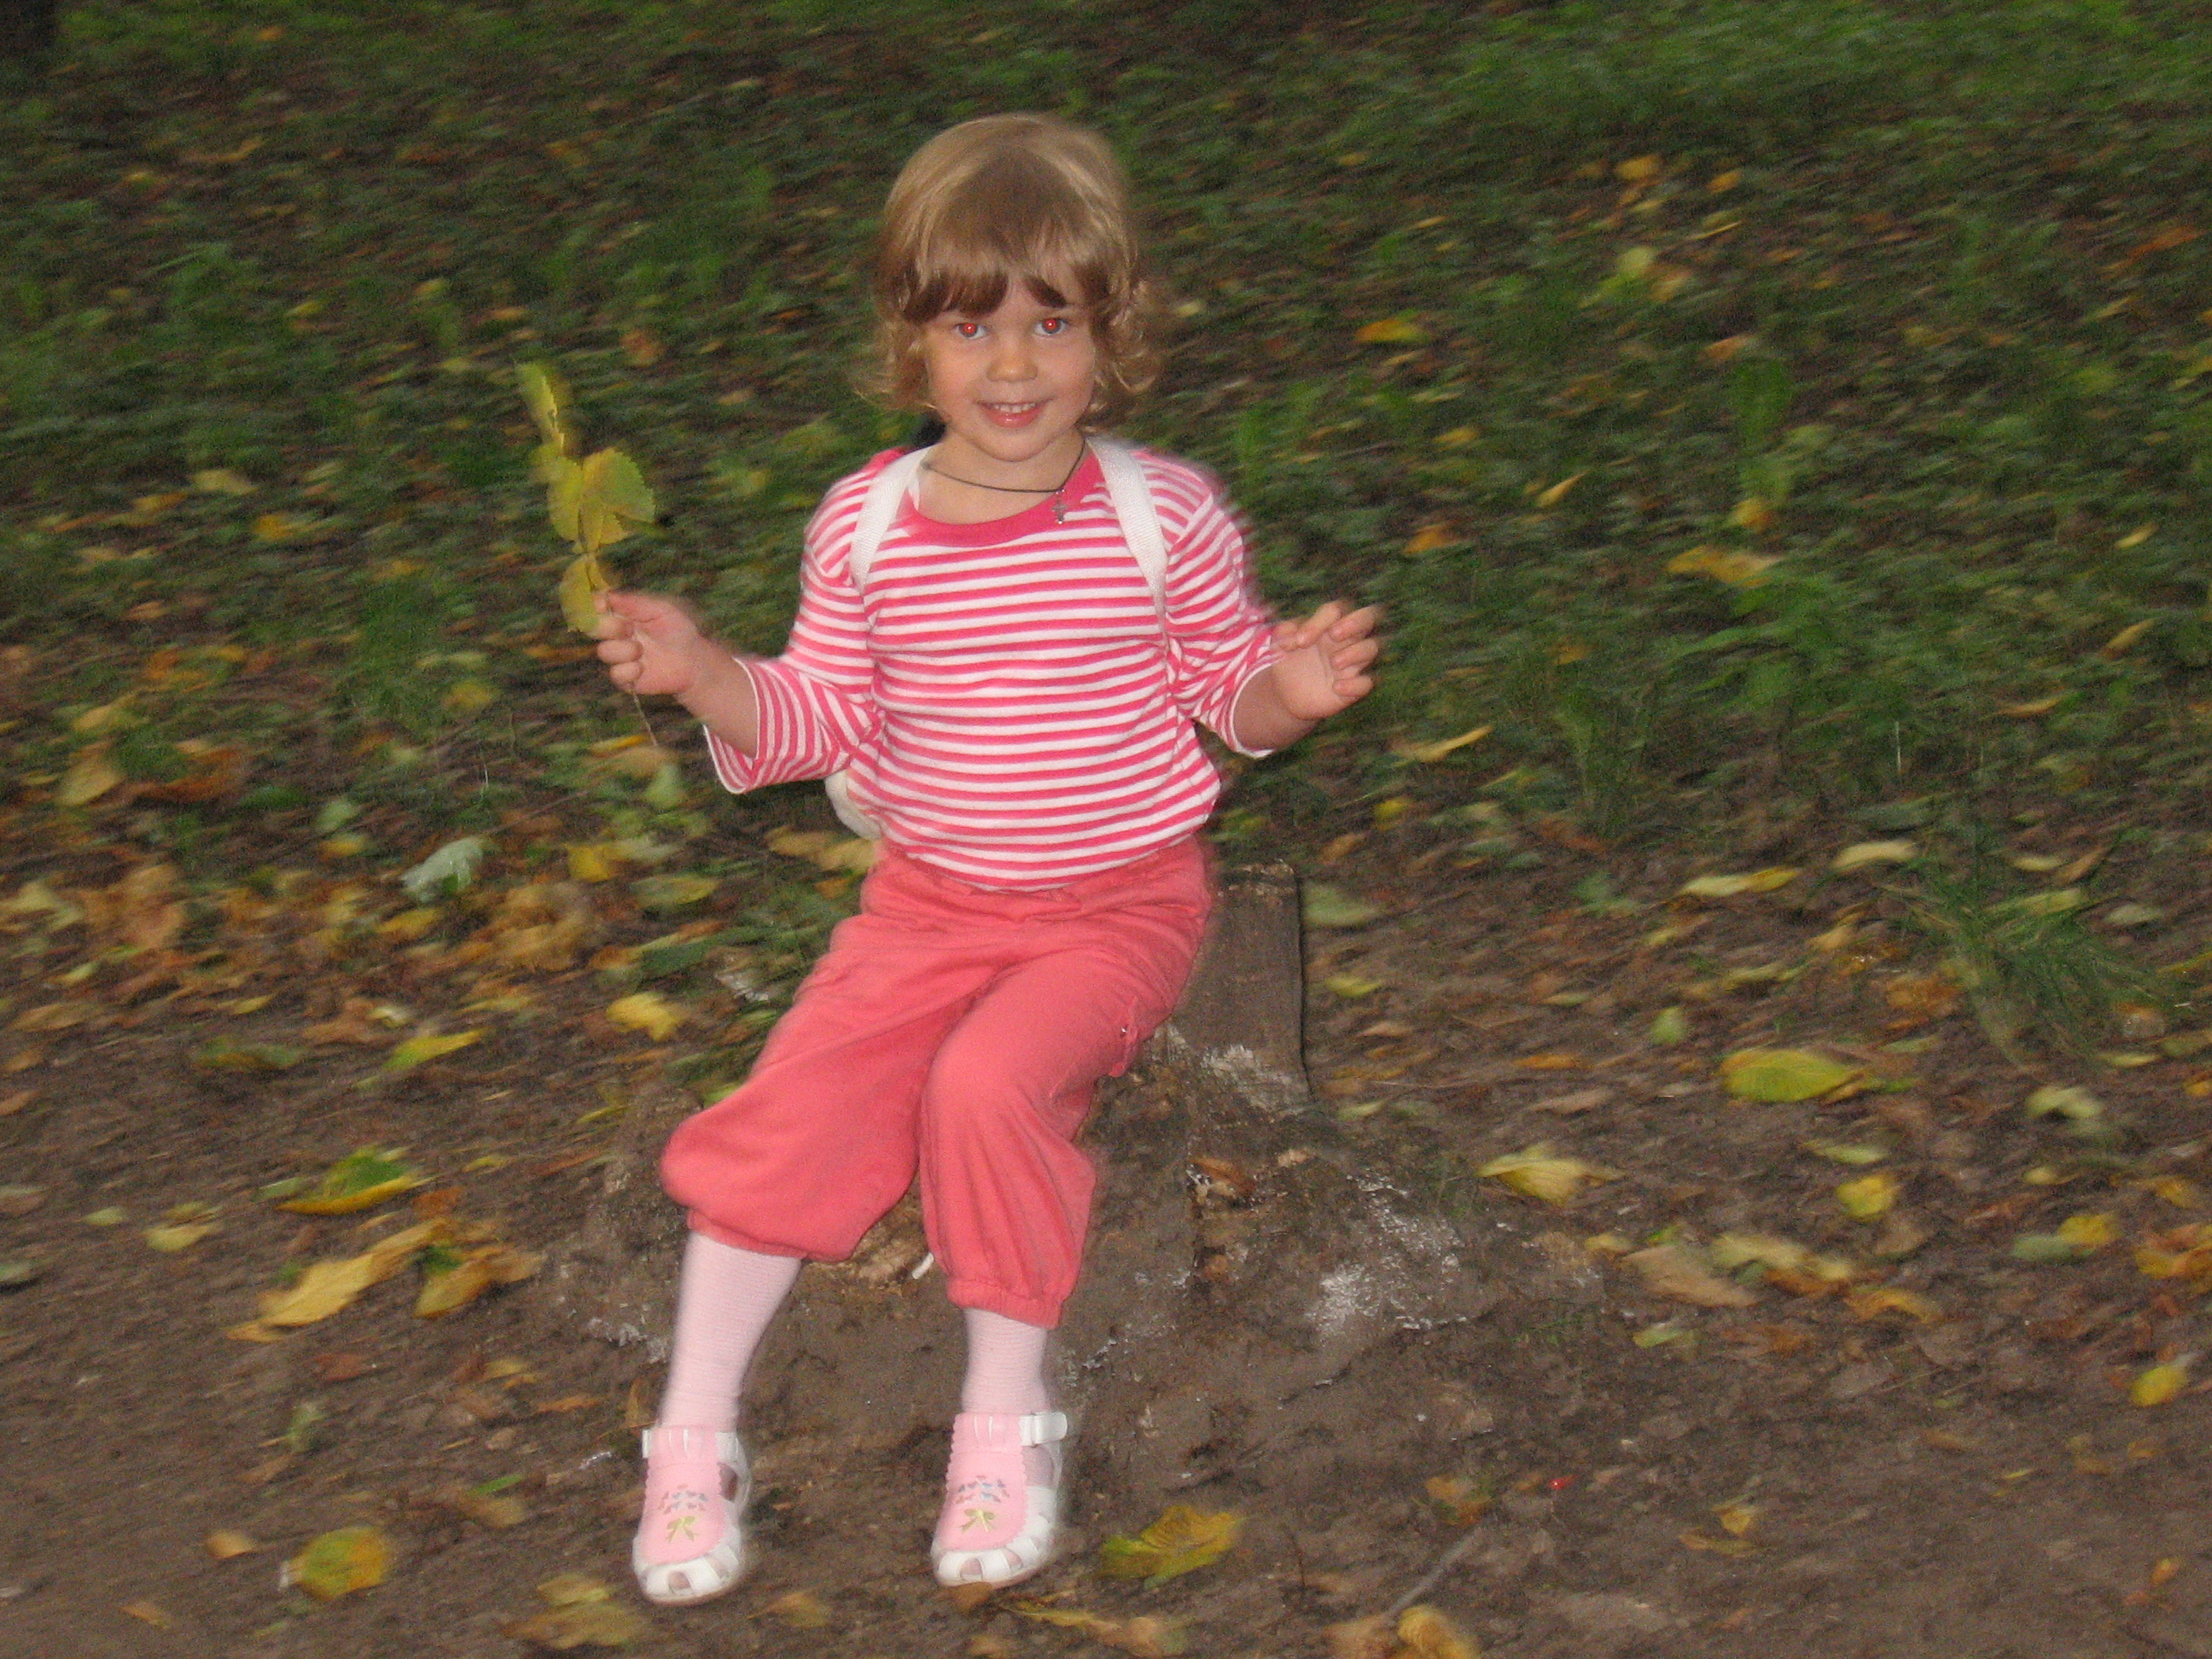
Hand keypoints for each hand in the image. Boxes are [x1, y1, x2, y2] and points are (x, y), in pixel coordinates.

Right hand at [593, 590, 713, 697]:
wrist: (694, 661)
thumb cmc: (679, 631)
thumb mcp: (661, 610)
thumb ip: (634, 603)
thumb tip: (607, 595)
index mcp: (623, 615)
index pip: (598, 607)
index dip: (594, 605)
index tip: (601, 605)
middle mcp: (617, 635)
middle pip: (593, 628)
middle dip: (608, 627)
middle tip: (629, 628)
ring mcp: (620, 657)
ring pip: (604, 651)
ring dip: (624, 650)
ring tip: (642, 650)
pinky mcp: (625, 678)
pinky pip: (615, 674)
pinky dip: (630, 670)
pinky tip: (643, 668)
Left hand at [1267, 600, 1380, 720]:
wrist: (1287, 694)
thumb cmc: (1289, 660)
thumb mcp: (1280, 644)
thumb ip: (1284, 633)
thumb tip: (1292, 638)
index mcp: (1329, 624)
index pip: (1335, 611)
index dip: (1319, 622)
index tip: (1300, 642)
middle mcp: (1346, 639)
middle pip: (1368, 617)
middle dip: (1355, 622)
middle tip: (1334, 634)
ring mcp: (1353, 662)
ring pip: (1372, 647)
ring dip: (1355, 652)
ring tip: (1333, 663)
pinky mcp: (1354, 686)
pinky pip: (1367, 682)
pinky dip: (1355, 684)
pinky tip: (1336, 687)